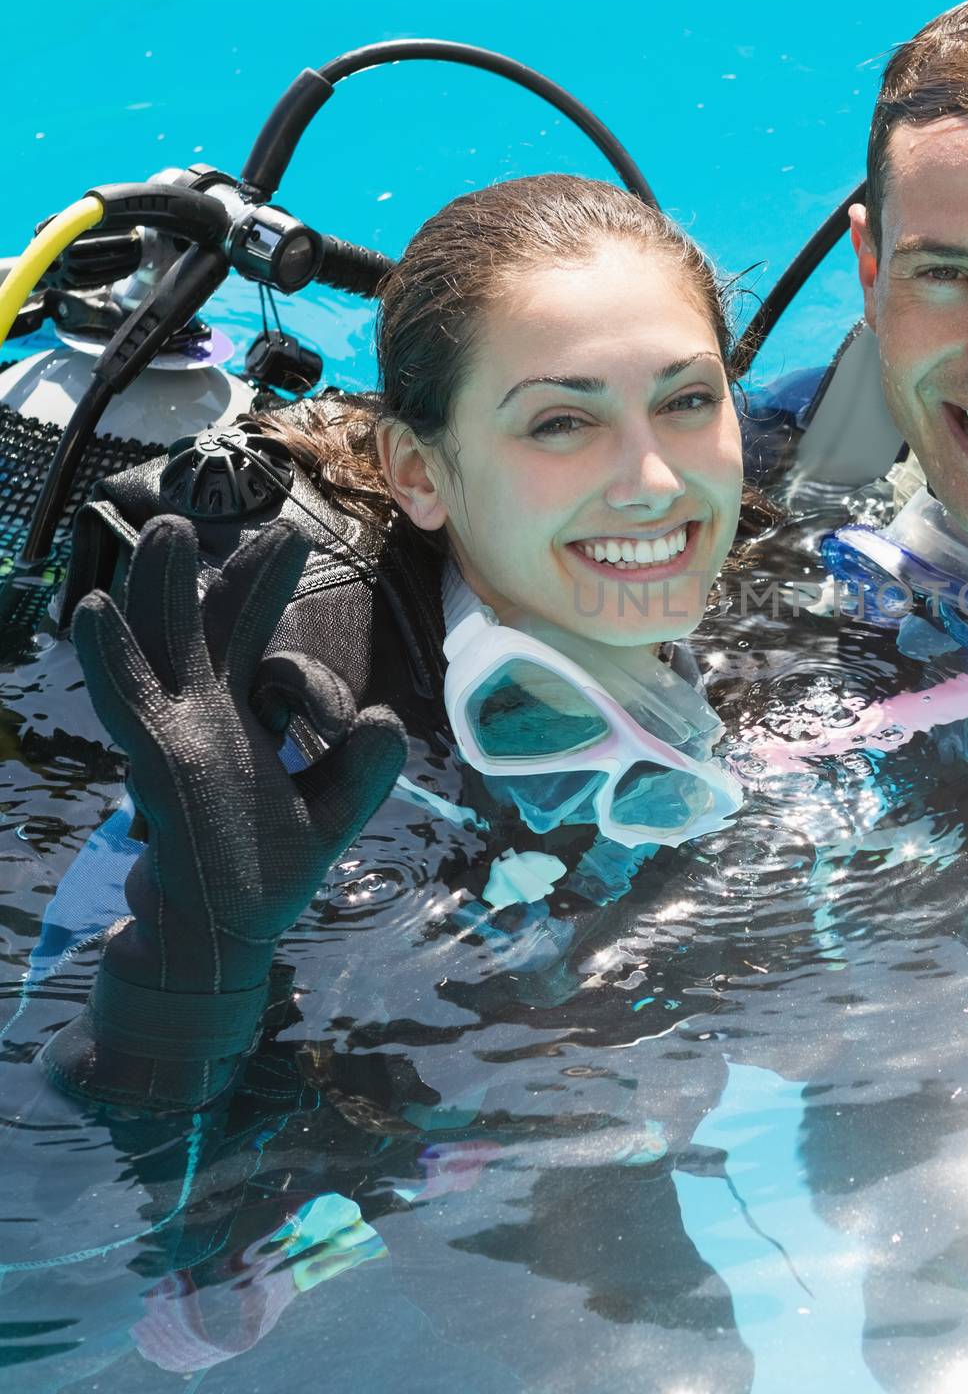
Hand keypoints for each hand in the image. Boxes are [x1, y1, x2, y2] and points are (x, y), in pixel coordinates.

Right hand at [70, 515, 407, 994]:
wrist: (218, 940)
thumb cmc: (263, 877)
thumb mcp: (333, 817)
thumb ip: (365, 770)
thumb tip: (387, 716)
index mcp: (238, 720)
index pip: (255, 640)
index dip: (271, 597)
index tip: (302, 555)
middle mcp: (200, 718)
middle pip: (206, 626)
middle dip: (219, 572)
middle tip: (218, 512)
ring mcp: (174, 737)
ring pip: (164, 646)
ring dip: (161, 588)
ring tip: (165, 527)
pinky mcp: (159, 764)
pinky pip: (129, 701)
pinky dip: (112, 656)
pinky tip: (97, 608)